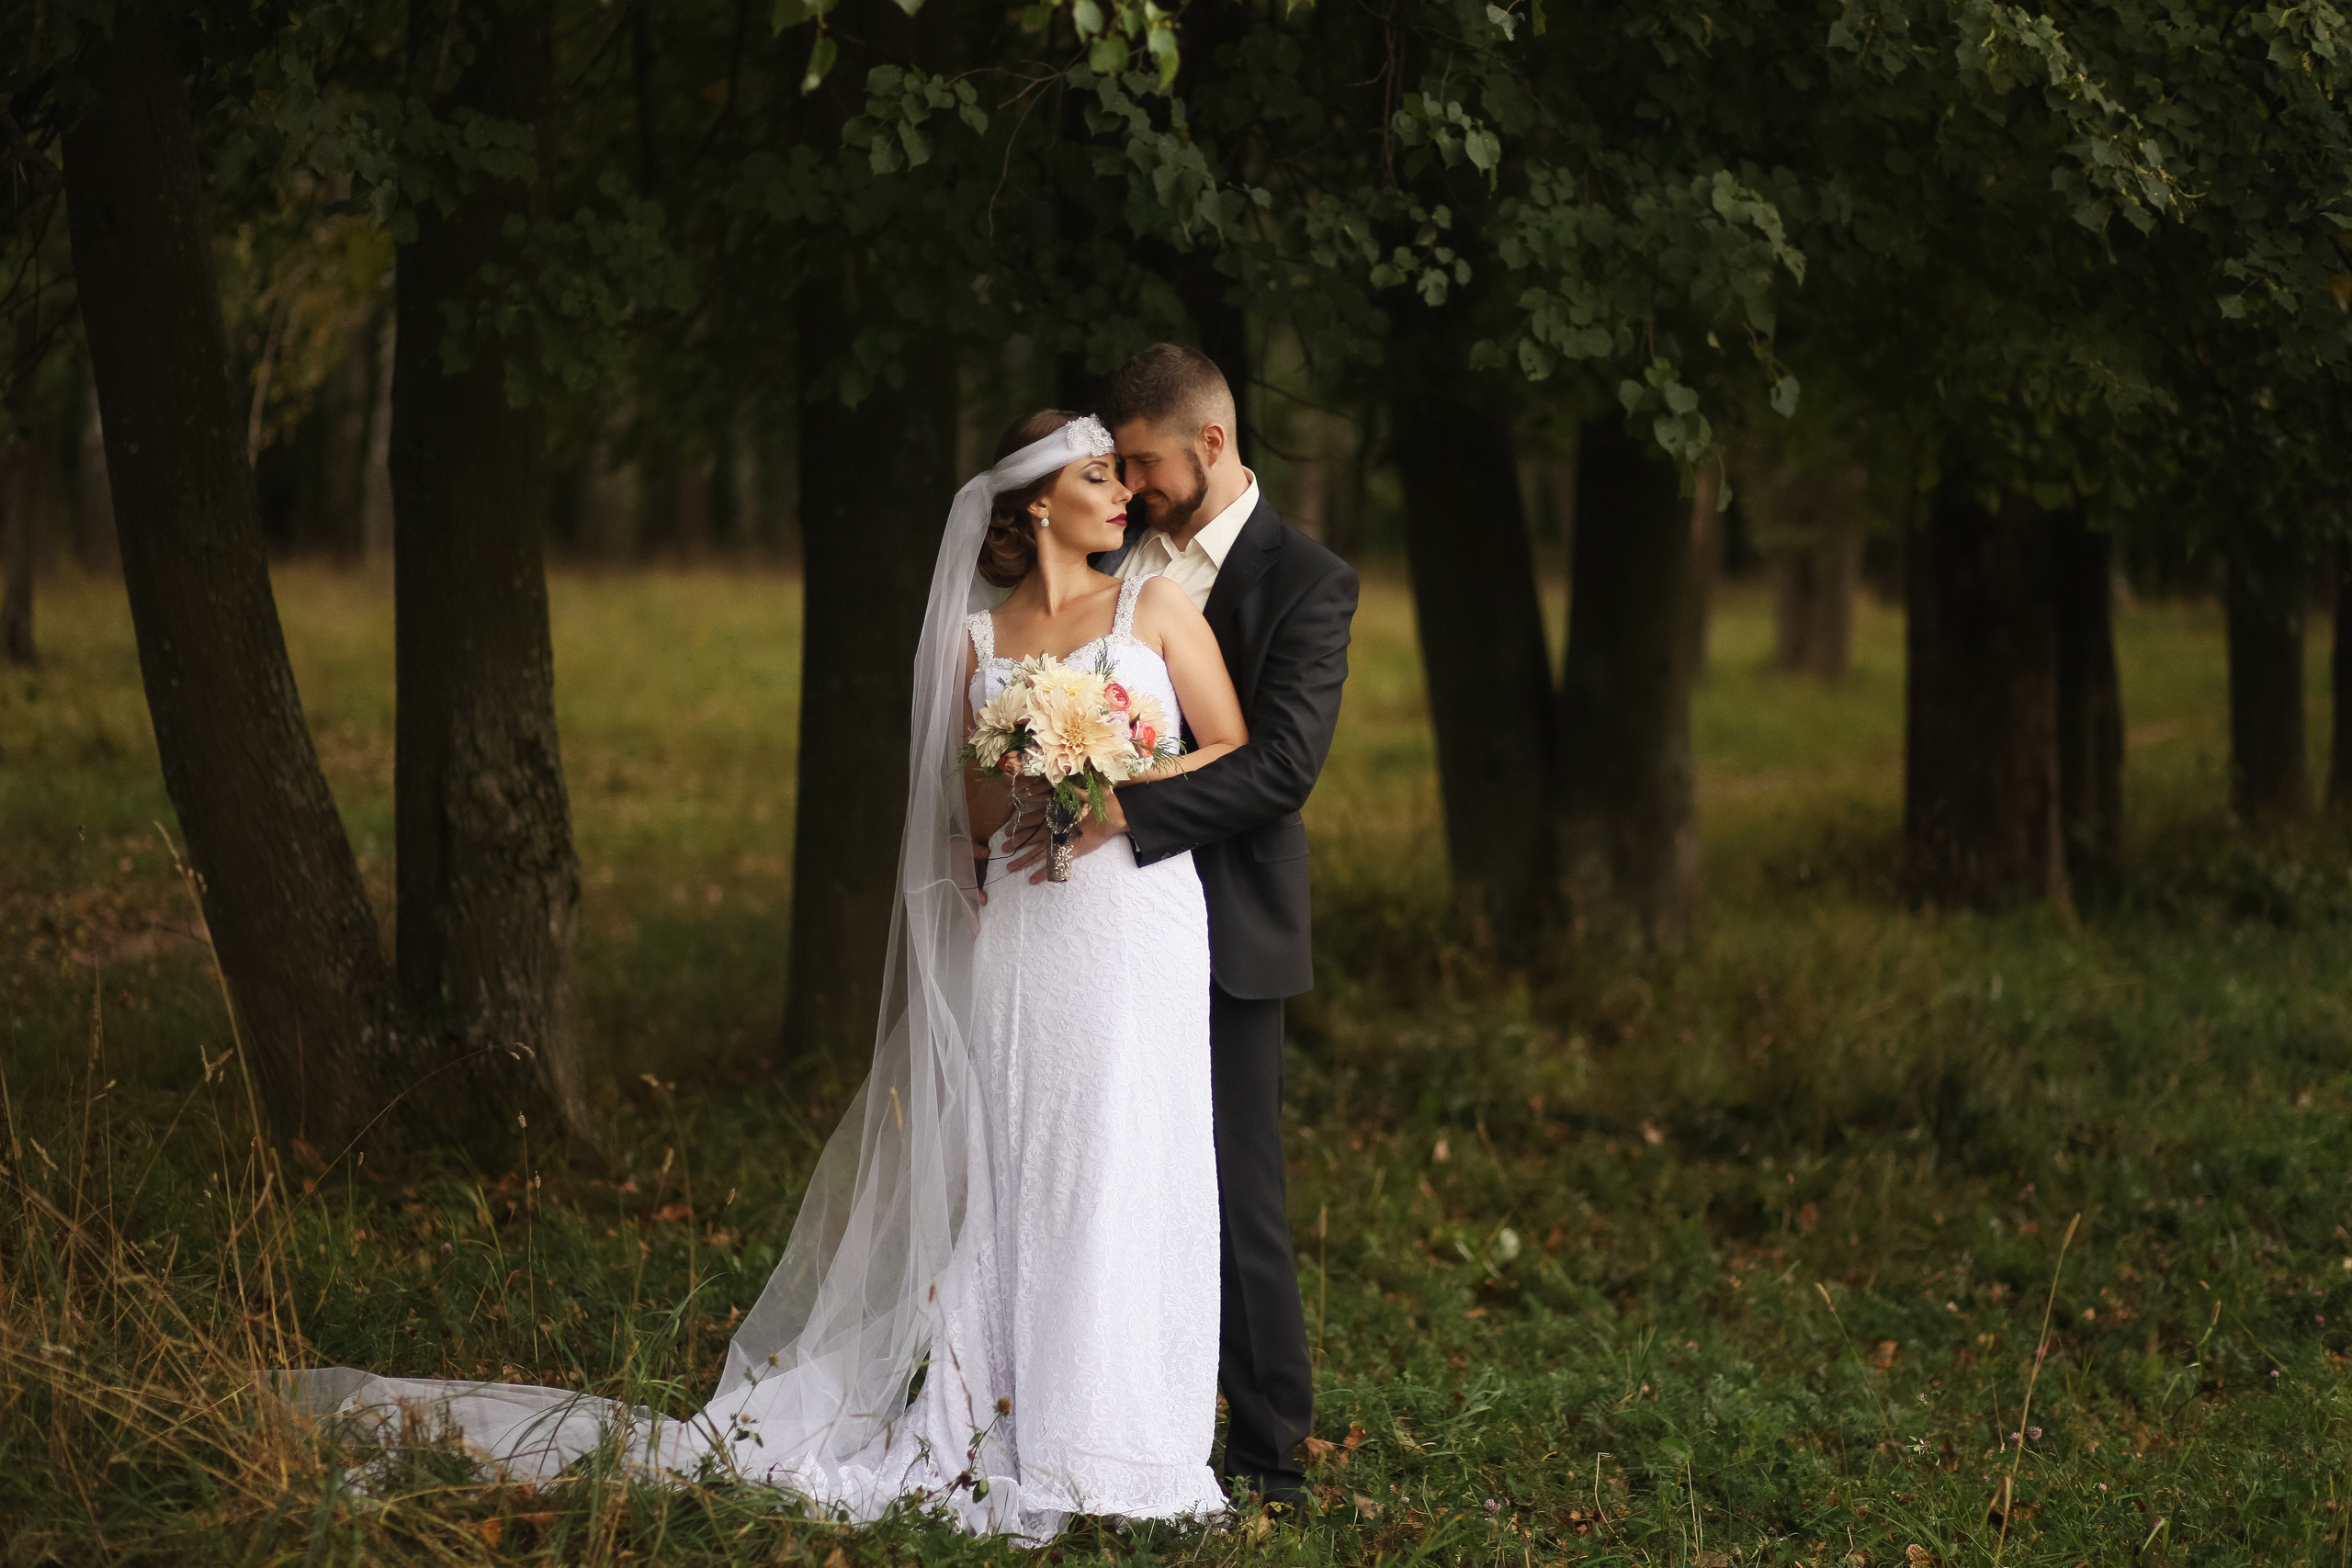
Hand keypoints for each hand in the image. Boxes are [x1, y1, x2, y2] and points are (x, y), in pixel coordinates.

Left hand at [1001, 790, 1128, 883]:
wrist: (1108, 813)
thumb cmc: (1094, 801)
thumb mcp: (1075, 794)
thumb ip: (1064, 793)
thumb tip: (1056, 784)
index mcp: (1051, 813)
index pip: (1029, 820)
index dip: (1017, 826)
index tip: (1007, 831)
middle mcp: (1051, 828)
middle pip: (1028, 838)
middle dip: (1015, 844)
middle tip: (1002, 849)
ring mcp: (1059, 841)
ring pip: (1036, 853)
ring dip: (1022, 861)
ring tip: (1010, 867)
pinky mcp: (1068, 852)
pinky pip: (1053, 864)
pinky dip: (1042, 873)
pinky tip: (1032, 880)